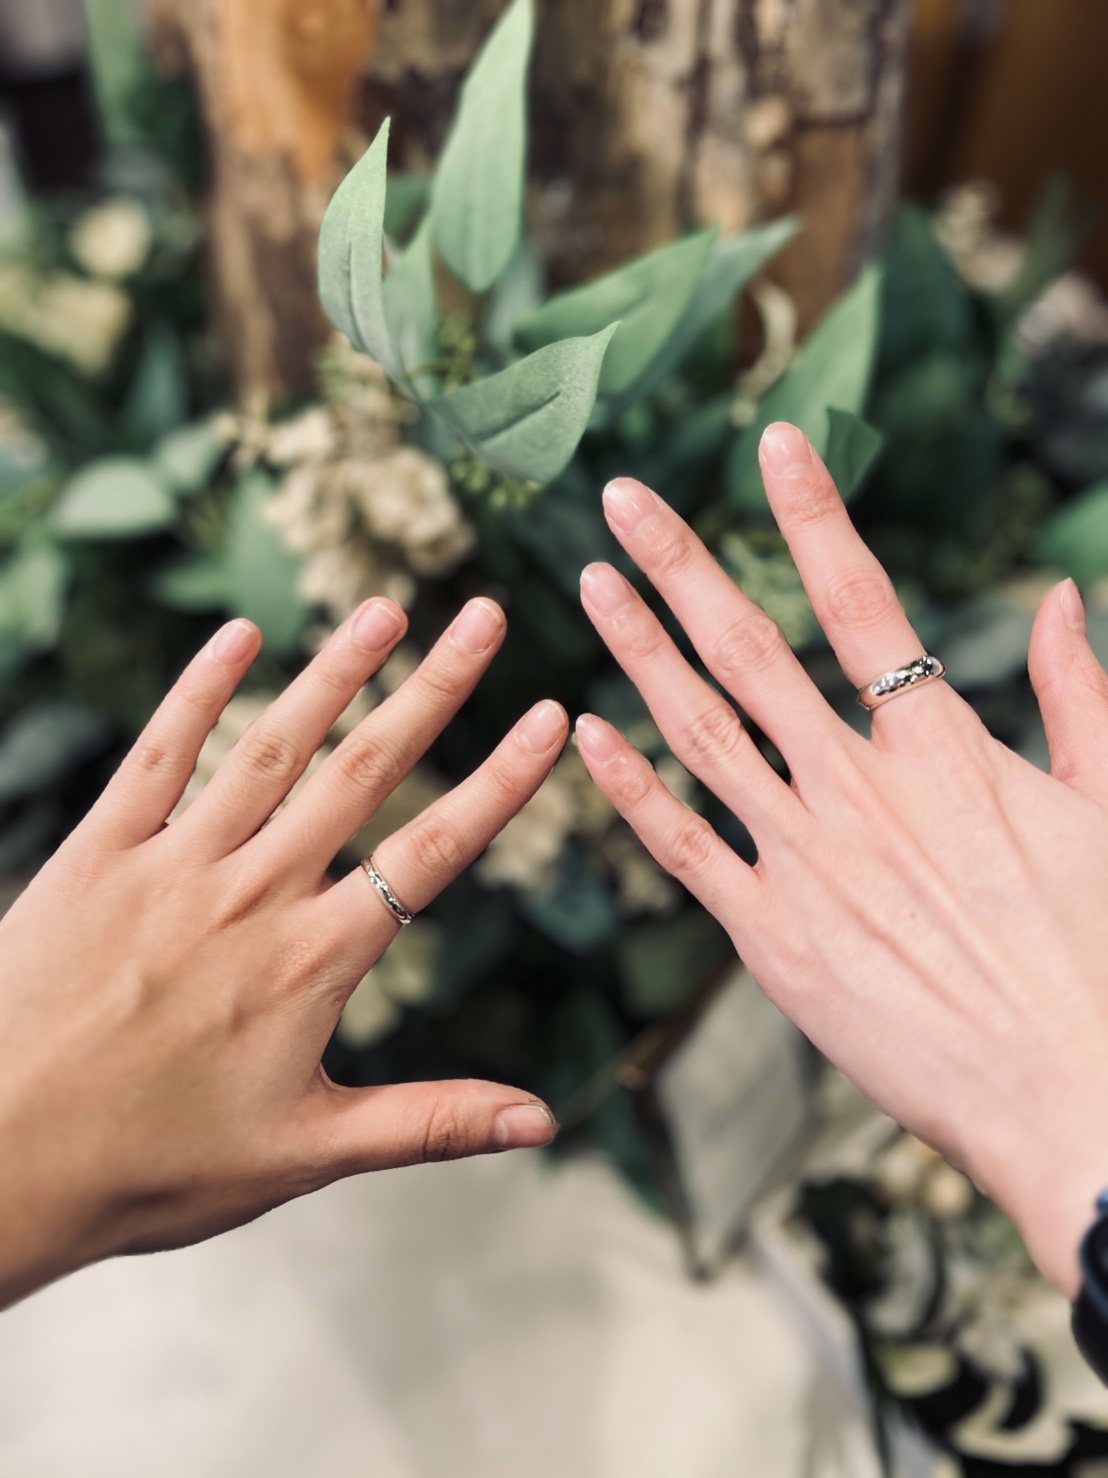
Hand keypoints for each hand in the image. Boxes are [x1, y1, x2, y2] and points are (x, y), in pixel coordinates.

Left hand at [0, 596, 562, 1307]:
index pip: (432, 855)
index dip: (498, 783)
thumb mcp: (306, 1152)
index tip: (548, 719)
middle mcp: (252, 896)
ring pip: (272, 746)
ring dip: (333, 671)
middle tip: (485, 618)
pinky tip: (239, 634)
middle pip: (363, 773)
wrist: (0, 1163)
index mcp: (311, 963)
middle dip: (434, 688)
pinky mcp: (99, 854)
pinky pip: (157, 754)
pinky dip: (199, 689)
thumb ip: (431, 1122)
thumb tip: (541, 1118)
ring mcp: (173, 865)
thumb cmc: (153, 1168)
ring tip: (387, 608)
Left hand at [576, 421, 1107, 1297]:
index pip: (863, 598)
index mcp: (944, 749)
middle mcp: (859, 790)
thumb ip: (1084, 695)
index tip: (770, 442)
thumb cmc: (1102, 956)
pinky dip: (632, 789)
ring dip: (638, 652)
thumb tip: (1060, 598)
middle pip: (751, 649)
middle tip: (621, 497)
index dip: (812, 512)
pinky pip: (684, 849)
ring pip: (700, 732)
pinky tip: (587, 733)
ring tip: (591, 585)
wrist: (1067, 1099)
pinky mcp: (772, 941)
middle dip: (681, 565)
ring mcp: (806, 863)